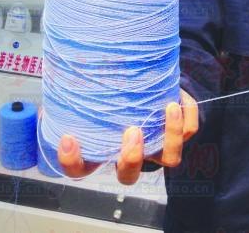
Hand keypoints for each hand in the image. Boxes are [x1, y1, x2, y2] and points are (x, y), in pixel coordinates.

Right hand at [57, 89, 197, 183]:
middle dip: (131, 156)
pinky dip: (189, 114)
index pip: (80, 169)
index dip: (72, 161)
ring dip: (170, 136)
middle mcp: (130, 155)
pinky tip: (179, 96)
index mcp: (102, 150)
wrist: (144, 82)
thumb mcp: (89, 93)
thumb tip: (57, 74)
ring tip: (168, 108)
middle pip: (129, 174)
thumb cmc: (111, 91)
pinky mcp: (179, 133)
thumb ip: (75, 91)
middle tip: (131, 130)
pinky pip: (191, 131)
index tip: (69, 138)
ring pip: (170, 159)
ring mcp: (156, 147)